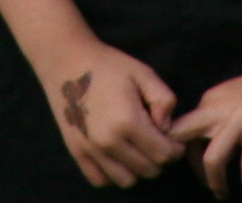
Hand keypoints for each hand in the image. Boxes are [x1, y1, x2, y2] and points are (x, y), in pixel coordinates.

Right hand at [36, 35, 183, 188]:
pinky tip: (116, 154)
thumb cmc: (108, 65)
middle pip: (149, 170)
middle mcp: (109, 142)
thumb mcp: (143, 73)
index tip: (173, 139)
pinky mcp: (77, 153)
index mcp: (128, 121)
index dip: (175, 149)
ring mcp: (91, 150)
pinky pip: (101, 180)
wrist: (67, 62)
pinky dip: (112, 173)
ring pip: (127, 180)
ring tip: (136, 147)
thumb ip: (164, 100)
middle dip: (159, 158)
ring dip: (137, 168)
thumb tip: (167, 128)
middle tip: (155, 140)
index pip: (164, 154)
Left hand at [169, 43, 241, 192]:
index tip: (196, 168)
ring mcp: (240, 117)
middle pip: (185, 140)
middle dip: (191, 168)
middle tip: (205, 184)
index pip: (180, 129)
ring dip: (215, 182)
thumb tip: (208, 143)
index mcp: (210, 99)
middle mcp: (218, 106)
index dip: (183, 152)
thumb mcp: (235, 97)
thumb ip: (219, 115)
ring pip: (212, 158)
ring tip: (222, 193)